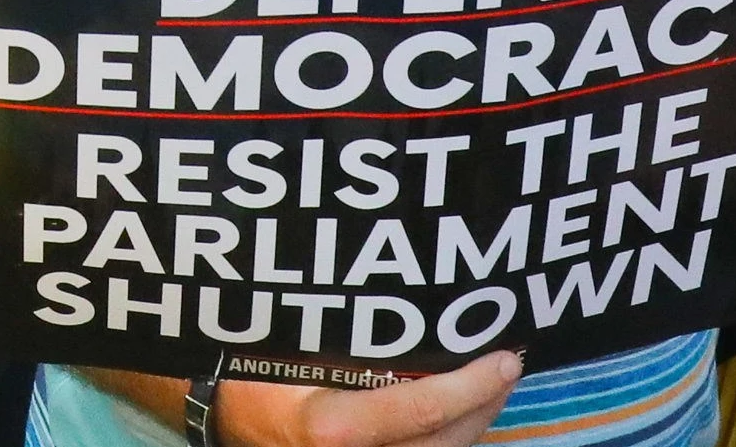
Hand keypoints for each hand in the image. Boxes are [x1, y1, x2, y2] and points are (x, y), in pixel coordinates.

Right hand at [221, 349, 520, 446]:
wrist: (227, 415)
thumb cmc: (254, 368)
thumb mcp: (293, 343)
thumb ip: (352, 336)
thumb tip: (420, 302)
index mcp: (331, 428)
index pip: (421, 411)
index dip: (470, 386)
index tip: (503, 358)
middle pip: (443, 444)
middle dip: (484, 404)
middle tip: (508, 363)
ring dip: (474, 424)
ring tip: (494, 384)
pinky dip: (450, 439)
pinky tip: (464, 410)